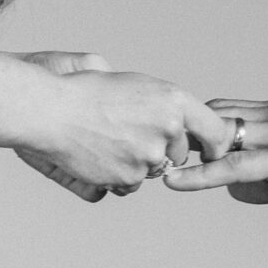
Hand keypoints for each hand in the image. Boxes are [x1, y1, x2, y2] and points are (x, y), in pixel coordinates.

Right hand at [13, 55, 229, 200]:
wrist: (51, 111)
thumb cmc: (86, 90)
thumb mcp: (133, 83)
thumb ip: (160, 104)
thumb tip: (175, 122)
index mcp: (173, 100)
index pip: (214, 129)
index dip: (216, 143)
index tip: (212, 151)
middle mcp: (168, 129)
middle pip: (179, 153)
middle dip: (161, 148)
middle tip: (130, 133)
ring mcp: (149, 157)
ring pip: (154, 170)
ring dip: (138, 162)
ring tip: (107, 140)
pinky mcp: (129, 178)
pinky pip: (131, 184)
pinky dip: (118, 176)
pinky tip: (98, 156)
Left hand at [164, 78, 267, 224]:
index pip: (235, 110)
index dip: (207, 128)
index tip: (179, 142)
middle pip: (220, 119)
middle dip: (192, 138)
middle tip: (161, 155)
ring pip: (224, 140)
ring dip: (192, 158)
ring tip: (159, 169)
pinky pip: (234, 166)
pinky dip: (201, 175)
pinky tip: (175, 183)